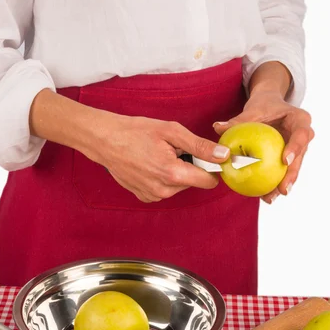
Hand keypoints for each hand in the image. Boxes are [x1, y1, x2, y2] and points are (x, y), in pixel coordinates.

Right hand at [82, 112, 230, 202]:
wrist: (105, 141)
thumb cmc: (136, 132)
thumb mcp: (172, 132)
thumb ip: (200, 146)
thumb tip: (223, 156)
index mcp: (174, 174)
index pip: (209, 181)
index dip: (211, 167)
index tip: (204, 156)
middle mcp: (165, 191)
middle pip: (193, 182)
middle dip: (190, 167)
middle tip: (173, 150)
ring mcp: (153, 196)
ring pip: (179, 186)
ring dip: (176, 172)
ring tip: (158, 156)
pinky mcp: (145, 197)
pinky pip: (165, 190)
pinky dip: (163, 178)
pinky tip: (150, 165)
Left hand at [213, 90, 313, 203]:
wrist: (270, 106)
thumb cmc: (263, 106)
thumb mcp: (253, 110)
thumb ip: (238, 121)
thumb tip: (217, 128)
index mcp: (300, 120)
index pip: (302, 134)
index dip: (296, 148)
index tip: (285, 160)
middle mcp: (302, 136)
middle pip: (300, 157)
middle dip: (292, 175)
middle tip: (282, 189)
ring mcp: (297, 149)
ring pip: (292, 169)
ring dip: (282, 185)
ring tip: (270, 198)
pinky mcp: (289, 159)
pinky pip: (282, 172)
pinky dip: (273, 183)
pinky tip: (263, 197)